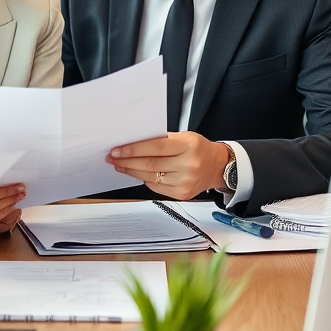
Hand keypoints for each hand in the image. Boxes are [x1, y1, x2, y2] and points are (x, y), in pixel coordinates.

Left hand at [108, 133, 228, 200]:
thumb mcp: (183, 136)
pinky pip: (156, 187)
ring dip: (131, 171)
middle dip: (127, 161)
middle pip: (150, 164)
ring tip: (120, 165)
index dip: (133, 149)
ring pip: (150, 177)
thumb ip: (160, 140)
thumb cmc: (198, 148)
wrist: (217, 166)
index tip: (117, 149)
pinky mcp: (182, 194)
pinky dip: (144, 179)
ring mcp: (185, 181)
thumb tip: (133, 143)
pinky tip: (137, 173)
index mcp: (188, 146)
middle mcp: (188, 165)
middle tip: (113, 157)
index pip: (155, 148)